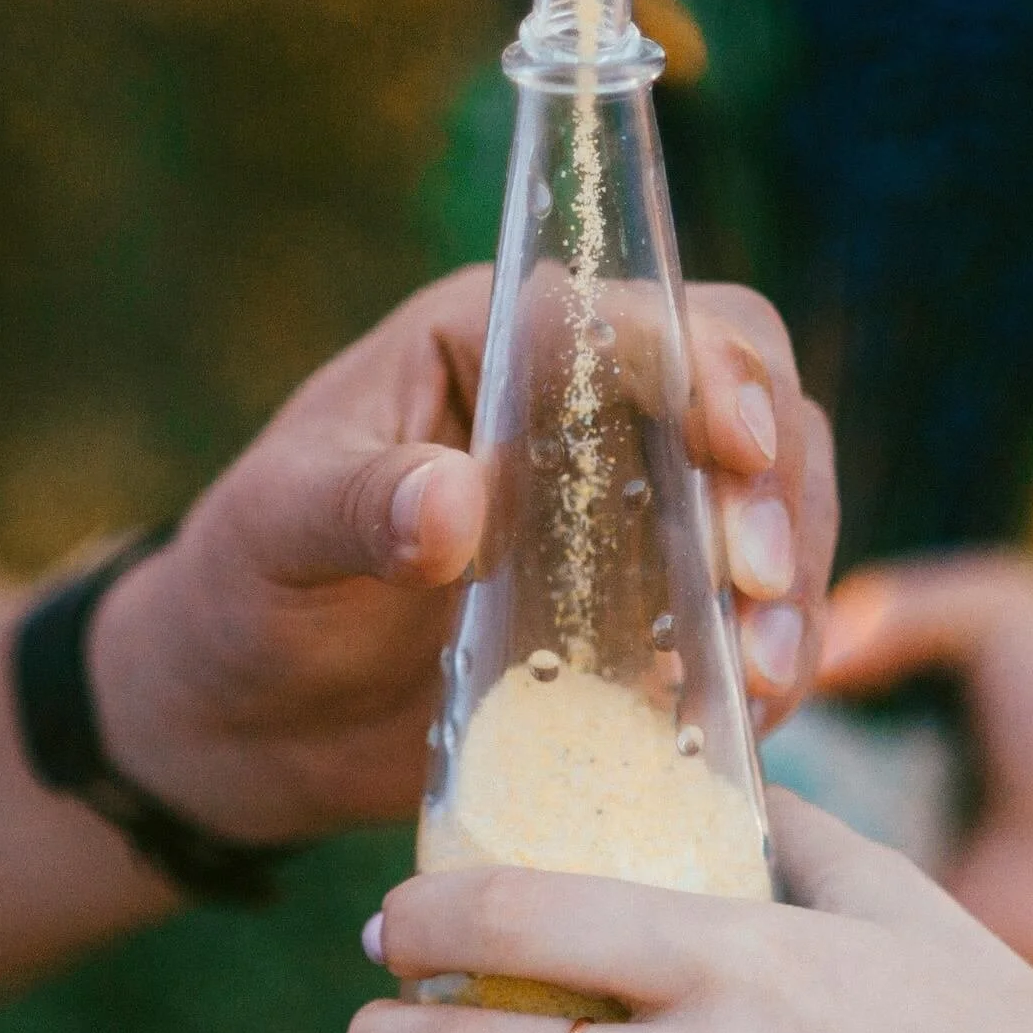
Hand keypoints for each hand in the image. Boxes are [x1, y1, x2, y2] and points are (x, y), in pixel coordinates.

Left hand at [92, 266, 836, 844]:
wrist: (246, 717)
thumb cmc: (243, 588)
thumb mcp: (271, 534)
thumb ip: (353, 508)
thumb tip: (452, 503)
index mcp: (493, 337)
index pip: (627, 314)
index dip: (699, 367)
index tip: (731, 448)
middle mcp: (583, 403)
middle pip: (742, 391)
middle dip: (771, 483)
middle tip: (752, 587)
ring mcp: (631, 505)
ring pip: (770, 499)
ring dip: (789, 580)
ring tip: (766, 675)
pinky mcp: (649, 606)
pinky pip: (744, 610)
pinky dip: (766, 656)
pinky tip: (751, 718)